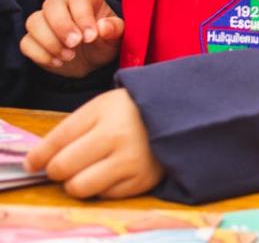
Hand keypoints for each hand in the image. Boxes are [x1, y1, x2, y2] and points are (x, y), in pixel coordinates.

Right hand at [20, 0, 123, 77]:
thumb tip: (103, 27)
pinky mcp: (33, 39)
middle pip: (51, 5)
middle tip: (75, 44)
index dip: (83, 18)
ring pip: (34, 22)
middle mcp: (61, 4)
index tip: (91, 37)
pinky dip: (40, 54)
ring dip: (50, 42)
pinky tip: (58, 62)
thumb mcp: (116, 37)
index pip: (77, 0)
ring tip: (70, 56)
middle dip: (62, 27)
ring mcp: (44, 21)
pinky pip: (26, 43)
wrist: (91, 60)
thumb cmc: (104, 41)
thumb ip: (114, 29)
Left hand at [26, 89, 163, 198]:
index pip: (57, 140)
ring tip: (88, 170)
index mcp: (105, 114)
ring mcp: (132, 162)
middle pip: (63, 168)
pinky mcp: (143, 181)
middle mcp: (118, 139)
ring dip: (76, 182)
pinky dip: (101, 187)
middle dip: (58, 169)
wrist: (179, 115)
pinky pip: (104, 196)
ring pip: (80, 188)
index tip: (34, 162)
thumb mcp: (100, 107)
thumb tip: (36, 163)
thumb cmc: (131, 111)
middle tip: (68, 163)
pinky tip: (112, 172)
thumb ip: (68, 131)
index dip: (38, 156)